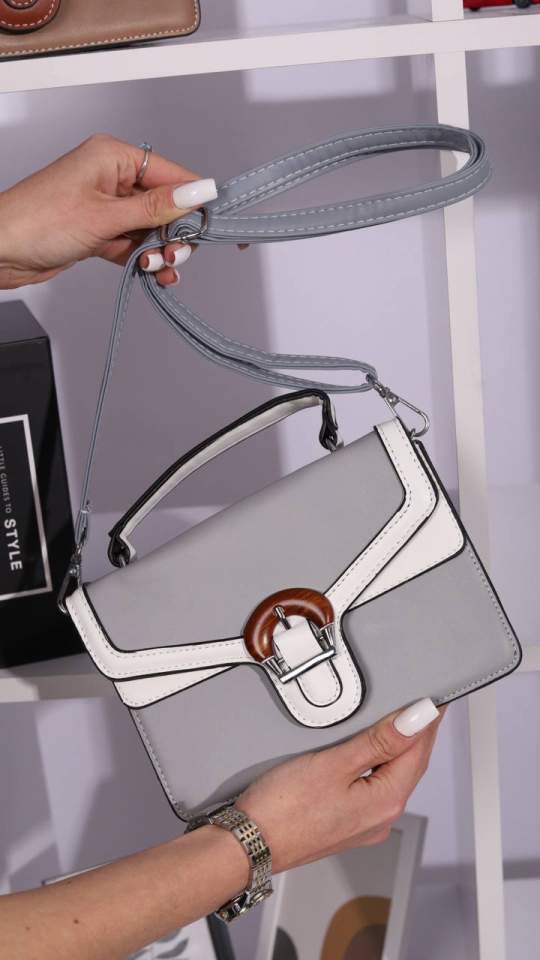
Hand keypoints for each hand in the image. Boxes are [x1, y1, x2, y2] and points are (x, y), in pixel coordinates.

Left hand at [0, 133, 216, 289]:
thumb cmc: (37, 222)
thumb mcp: (105, 216)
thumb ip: (156, 208)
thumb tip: (197, 192)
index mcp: (113, 157)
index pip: (171, 174)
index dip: (196, 200)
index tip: (215, 225)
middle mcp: (111, 177)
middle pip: (165, 205)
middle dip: (175, 234)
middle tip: (175, 256)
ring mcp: (105, 206)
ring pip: (151, 229)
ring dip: (160, 252)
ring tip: (158, 268)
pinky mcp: (99, 231)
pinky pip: (135, 244)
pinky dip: (144, 260)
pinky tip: (151, 273)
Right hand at [239, 698, 442, 873]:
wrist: (247, 846)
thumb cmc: (282, 810)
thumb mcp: (334, 764)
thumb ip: (379, 741)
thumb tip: (416, 720)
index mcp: (385, 802)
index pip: (418, 751)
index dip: (428, 721)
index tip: (435, 697)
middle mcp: (380, 818)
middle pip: (409, 766)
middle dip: (418, 733)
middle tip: (423, 703)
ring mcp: (363, 824)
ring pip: (391, 776)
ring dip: (399, 748)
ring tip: (402, 720)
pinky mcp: (345, 823)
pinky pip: (374, 786)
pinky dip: (379, 764)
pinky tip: (372, 752)